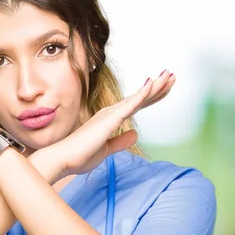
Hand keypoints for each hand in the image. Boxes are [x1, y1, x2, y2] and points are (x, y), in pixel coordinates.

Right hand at [38, 70, 175, 180]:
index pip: (137, 105)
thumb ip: (120, 141)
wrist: (63, 159)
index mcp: (111, 119)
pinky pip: (129, 105)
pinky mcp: (109, 120)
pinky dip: (141, 94)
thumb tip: (135, 133)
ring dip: (154, 86)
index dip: (152, 96)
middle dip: (158, 87)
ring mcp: (110, 115)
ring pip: (138, 98)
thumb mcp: (106, 150)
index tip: (165, 88)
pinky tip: (152, 84)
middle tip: (172, 76)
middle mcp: (111, 113)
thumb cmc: (80, 155)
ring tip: (169, 75)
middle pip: (140, 98)